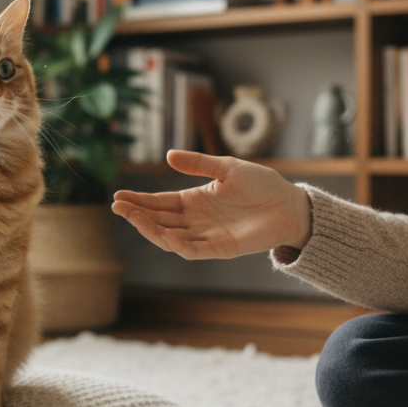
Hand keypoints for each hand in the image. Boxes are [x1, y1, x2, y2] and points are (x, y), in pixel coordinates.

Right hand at [111, 150, 311, 259]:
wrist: (290, 204)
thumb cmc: (261, 184)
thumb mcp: (227, 167)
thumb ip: (199, 164)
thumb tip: (168, 156)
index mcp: (194, 201)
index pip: (159, 203)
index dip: (139, 201)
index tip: (118, 196)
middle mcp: (196, 220)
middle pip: (159, 220)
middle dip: (137, 214)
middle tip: (117, 206)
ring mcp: (206, 236)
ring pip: (170, 237)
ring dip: (150, 229)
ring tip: (133, 218)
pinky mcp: (220, 248)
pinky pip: (193, 250)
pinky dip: (177, 244)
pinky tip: (164, 234)